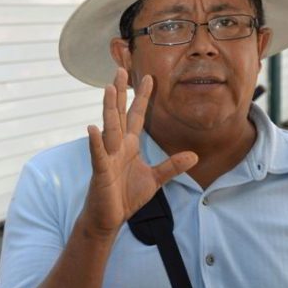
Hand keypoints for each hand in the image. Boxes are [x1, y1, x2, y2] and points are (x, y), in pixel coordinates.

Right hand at [83, 69, 197, 237]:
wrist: (110, 218)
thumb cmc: (126, 197)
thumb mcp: (154, 179)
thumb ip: (172, 166)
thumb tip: (194, 156)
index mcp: (129, 146)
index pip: (136, 117)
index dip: (142, 97)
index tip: (149, 78)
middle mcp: (117, 147)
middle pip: (120, 114)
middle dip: (121, 92)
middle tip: (121, 69)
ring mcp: (107, 157)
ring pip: (109, 128)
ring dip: (109, 109)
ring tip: (110, 89)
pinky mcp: (100, 172)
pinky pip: (98, 155)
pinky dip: (96, 143)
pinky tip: (92, 128)